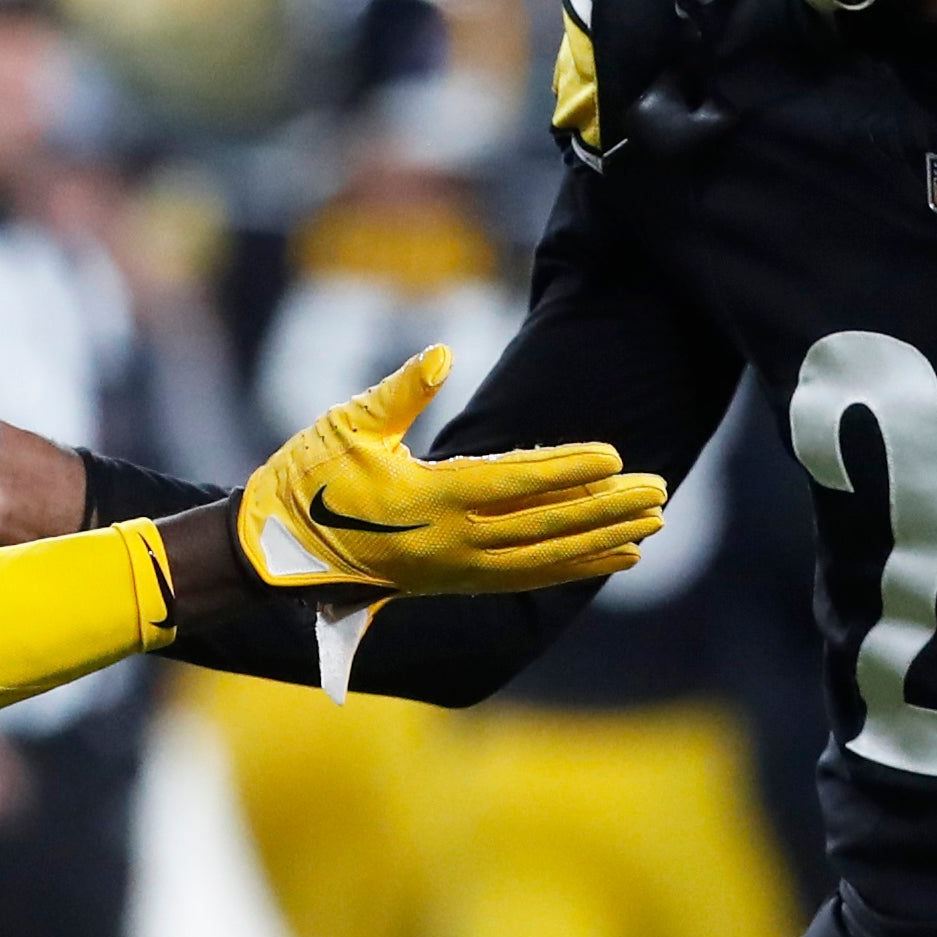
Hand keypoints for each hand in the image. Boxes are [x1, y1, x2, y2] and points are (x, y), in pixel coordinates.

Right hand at [233, 346, 665, 595]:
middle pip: (544, 525)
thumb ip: (401, 390)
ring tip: (653, 524)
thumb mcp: (347, 423)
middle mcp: (450, 543)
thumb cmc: (308, 479)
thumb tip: (445, 354)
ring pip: (545, 557)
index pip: (512, 483)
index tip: (613, 456)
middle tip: (659, 489)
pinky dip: (575, 567)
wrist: (277, 552)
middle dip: (606, 506)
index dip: (565, 470)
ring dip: (602, 538)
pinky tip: (616, 555)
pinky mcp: (456, 582)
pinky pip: (529, 578)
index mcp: (426, 499)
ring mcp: (455, 569)